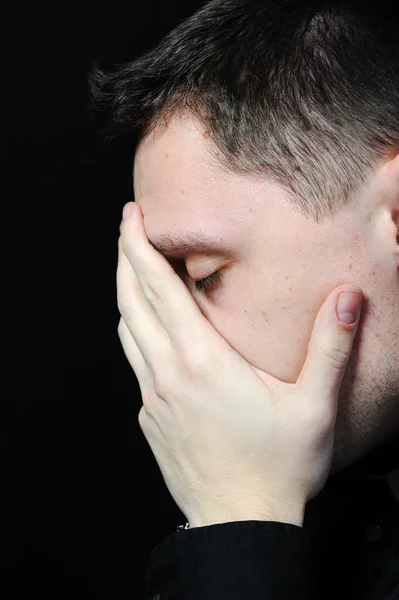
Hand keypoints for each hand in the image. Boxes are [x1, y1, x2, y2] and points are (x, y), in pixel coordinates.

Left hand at [117, 201, 362, 527]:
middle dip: (123, 258)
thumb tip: (347, 298)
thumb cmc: (278, 468)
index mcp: (202, 360)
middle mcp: (168, 372)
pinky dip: (134, 332)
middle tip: (126, 227)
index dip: (139, 247)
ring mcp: (152, 396)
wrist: (239, 525)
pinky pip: (134, 362)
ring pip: (127, 330)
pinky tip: (148, 330)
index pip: (158, 288)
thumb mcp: (314, 406)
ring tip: (131, 269)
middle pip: (131, 301)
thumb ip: (330, 348)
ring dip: (125, 293)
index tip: (131, 217)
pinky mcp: (149, 416)